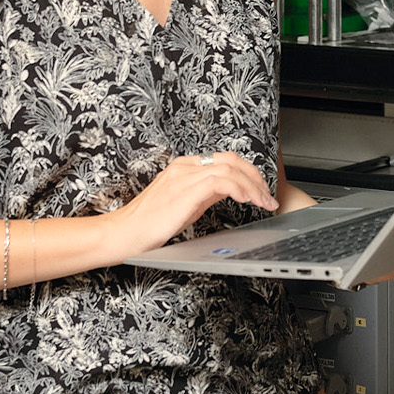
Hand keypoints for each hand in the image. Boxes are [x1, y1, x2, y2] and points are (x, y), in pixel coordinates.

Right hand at [107, 152, 277, 259]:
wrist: (125, 232)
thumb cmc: (150, 222)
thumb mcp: (185, 203)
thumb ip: (206, 192)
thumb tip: (229, 190)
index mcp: (184, 166)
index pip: (225, 160)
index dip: (247, 173)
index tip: (260, 190)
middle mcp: (185, 167)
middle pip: (232, 160)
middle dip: (255, 177)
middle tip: (268, 196)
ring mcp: (185, 176)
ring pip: (230, 169)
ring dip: (253, 186)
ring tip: (263, 202)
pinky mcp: (186, 191)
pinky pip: (222, 181)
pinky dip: (240, 188)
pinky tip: (247, 200)